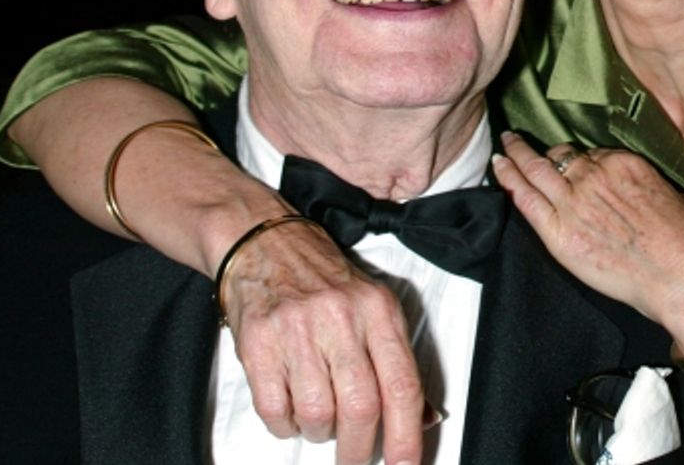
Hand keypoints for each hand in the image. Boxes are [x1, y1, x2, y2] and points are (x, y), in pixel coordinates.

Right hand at [219, 219, 424, 464]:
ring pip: (318, 414)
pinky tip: (289, 406)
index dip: (406, 436)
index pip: (402, 384)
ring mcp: (298, 328)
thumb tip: (425, 418)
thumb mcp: (372, 307)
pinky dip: (285, 424)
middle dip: (358, 449)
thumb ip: (397, 362)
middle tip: (354, 459)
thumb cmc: (321, 278)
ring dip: (318, 431)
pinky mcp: (258, 341)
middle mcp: (342, 317)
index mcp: (378, 309)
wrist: (264, 241)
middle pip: (361, 407)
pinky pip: (275, 410)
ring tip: (317, 415)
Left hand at [491, 133, 683, 336]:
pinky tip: (499, 168)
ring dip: (517, 155)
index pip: (591, 154)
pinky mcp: (560, 232)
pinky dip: (509, 180)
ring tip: (505, 147)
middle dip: (537, 148)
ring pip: (536, 169)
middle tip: (519, 139)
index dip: (577, 161)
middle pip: (559, 156)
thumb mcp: (670, 194)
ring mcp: (575, 202)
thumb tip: (628, 191)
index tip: (569, 165)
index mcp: (624, 163)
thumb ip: (640, 185)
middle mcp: (595, 176)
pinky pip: (527, 198)